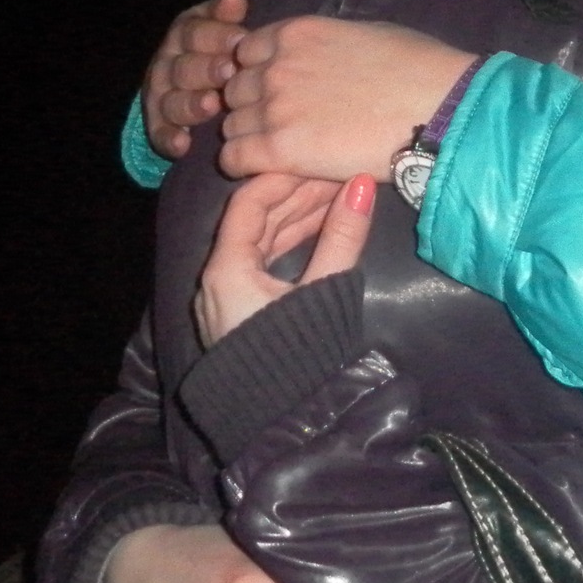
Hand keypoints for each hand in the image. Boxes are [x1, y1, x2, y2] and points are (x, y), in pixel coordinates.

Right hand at [143, 0, 250, 161]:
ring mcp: (161, 95)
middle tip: (229, 72)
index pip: (195, 32)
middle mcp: (168, 63)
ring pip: (172, 100)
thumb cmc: (219, 53)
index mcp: (184, 36)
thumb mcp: (220, 29)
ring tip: (212, 106)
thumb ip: (226, 16)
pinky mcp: (158, 125)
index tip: (241, 40)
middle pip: (184, 67)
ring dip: (191, 104)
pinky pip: (160, 134)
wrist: (192, 87)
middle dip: (206, 70)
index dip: (217, 36)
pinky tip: (183, 145)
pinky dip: (170, 140)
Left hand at [197, 172, 378, 346]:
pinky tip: (319, 230)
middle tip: (335, 177)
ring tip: (335, 198)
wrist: (282, 421)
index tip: (315, 162)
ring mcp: (228, 296)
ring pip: (261, 242)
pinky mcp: (242, 311)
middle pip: (255, 221)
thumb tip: (363, 185)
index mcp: (226, 269)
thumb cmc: (299, 356)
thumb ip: (342, 238)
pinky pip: (263, 264)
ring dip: (297, 220)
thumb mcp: (323, 291)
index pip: (248, 202)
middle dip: (296, 197)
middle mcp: (219, 277)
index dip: (283, 178)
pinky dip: (289, 244)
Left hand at [219, 17, 478, 182]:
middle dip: (252, 106)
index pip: (246, 53)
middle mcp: (275, 66)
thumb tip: (318, 57)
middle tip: (281, 125)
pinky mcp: (279, 149)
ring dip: (248, 137)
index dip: (259, 73)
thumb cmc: (416, 68)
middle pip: (235, 90)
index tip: (279, 91)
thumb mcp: (362, 34)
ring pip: (231, 125)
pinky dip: (243, 166)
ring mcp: (274, 107)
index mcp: (294, 33)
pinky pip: (233, 158)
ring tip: (277, 150)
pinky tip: (267, 170)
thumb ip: (323, 45)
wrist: (437, 108)